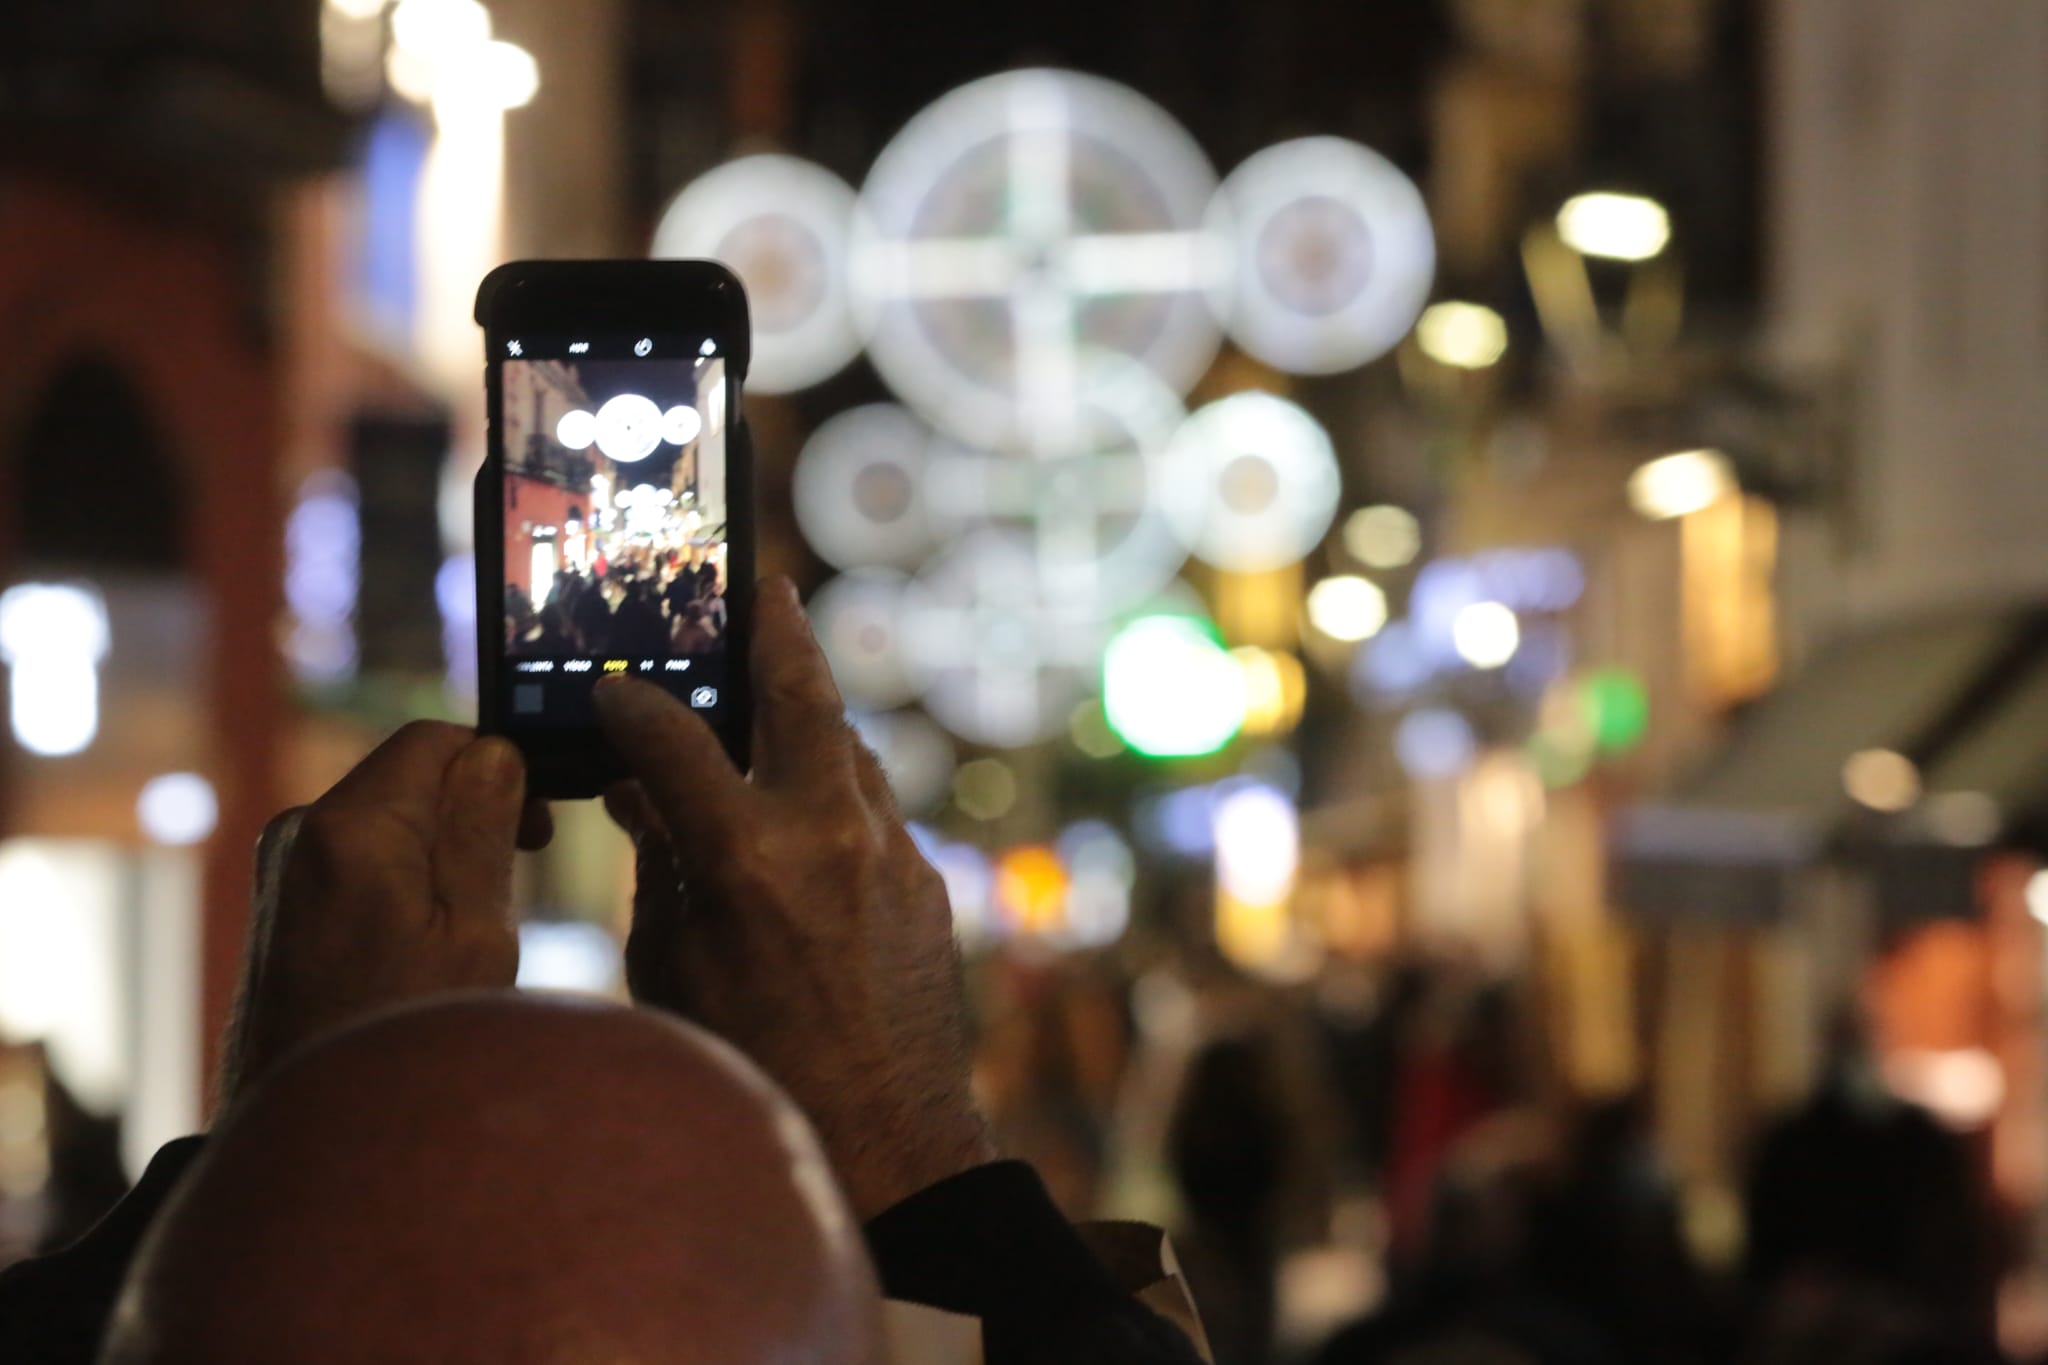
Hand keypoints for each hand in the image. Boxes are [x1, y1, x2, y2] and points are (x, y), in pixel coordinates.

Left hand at [219, 722, 551, 1107]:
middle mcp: (299, 833)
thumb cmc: (405, 1045)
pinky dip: (407, 882)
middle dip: (473, 812)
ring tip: (479, 924)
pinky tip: (432, 947)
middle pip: (410, 778)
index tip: (541, 823)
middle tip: (524, 873)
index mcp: (351, 826)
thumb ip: (483, 831)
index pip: (436, 740)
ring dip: (442, 851)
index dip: (498, 765)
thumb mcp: (475, 935)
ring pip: (388, 822)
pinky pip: (360, 862)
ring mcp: (282, 873)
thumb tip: (494, 753)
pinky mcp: (282, 911)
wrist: (312, 1145)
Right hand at [595, 578, 994, 1218]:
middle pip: (802, 694)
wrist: (885, 1146)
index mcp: (747, 861)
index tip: (614, 687)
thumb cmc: (749, 1070)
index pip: (674, 739)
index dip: (634, 705)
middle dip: (777, 629)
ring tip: (774, 686)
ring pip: (846, 749)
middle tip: (762, 583)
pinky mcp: (924, 883)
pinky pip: (870, 810)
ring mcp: (889, 855)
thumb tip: (640, 794)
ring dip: (808, 716)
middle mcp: (830, 837)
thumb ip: (658, 866)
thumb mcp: (669, 969)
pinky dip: (831, 793)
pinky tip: (801, 807)